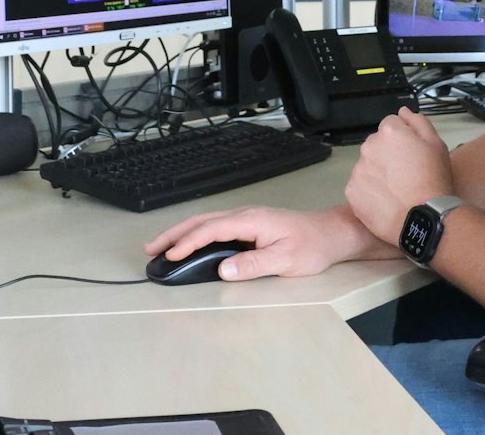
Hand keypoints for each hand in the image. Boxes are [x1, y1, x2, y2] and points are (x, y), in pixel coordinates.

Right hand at [143, 205, 383, 280]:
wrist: (332, 234)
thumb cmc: (313, 246)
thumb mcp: (286, 259)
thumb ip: (254, 264)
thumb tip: (223, 269)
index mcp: (251, 221)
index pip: (211, 230)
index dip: (188, 243)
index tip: (171, 257)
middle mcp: (245, 216)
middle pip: (201, 221)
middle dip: (174, 234)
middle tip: (151, 249)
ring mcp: (246, 219)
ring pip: (206, 222)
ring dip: (182, 233)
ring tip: (162, 246)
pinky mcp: (249, 226)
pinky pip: (215, 227)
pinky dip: (196, 234)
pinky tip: (189, 243)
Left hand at [344, 109, 454, 246]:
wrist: (423, 218)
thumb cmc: (434, 179)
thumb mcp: (436, 144)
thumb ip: (418, 122)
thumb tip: (402, 111)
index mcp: (389, 132)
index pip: (391, 125)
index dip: (403, 139)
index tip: (411, 155)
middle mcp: (368, 146)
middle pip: (376, 145)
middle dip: (386, 154)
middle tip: (404, 174)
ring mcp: (357, 169)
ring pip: (366, 165)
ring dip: (376, 172)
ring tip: (395, 190)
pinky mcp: (351, 192)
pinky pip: (359, 186)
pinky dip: (368, 192)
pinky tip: (384, 201)